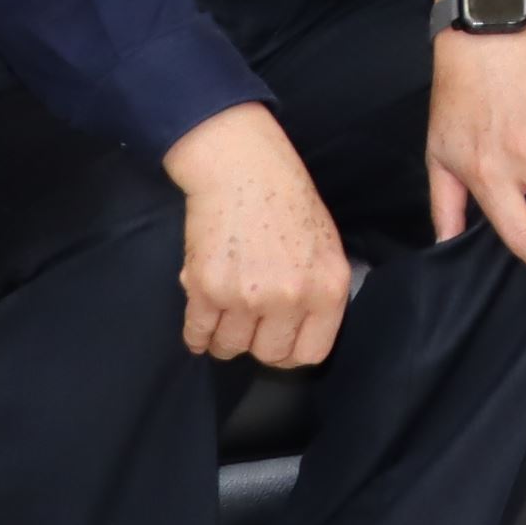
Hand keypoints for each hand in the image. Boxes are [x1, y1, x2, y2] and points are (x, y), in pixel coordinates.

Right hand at [169, 104, 349, 368]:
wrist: (243, 169)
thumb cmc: (289, 202)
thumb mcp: (325, 248)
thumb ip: (317, 293)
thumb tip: (298, 333)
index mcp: (329, 289)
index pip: (310, 353)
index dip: (290, 352)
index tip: (277, 343)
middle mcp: (291, 298)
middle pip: (268, 355)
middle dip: (256, 345)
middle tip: (248, 327)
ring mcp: (247, 297)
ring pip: (229, 347)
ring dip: (224, 339)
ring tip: (224, 319)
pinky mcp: (206, 289)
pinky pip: (197, 334)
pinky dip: (196, 336)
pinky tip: (201, 326)